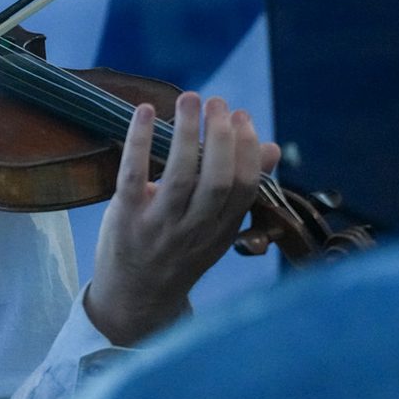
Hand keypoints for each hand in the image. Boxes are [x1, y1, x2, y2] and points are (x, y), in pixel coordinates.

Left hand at [84, 92, 279, 346]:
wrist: (134, 299)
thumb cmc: (179, 254)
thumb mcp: (217, 230)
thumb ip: (242, 191)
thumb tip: (273, 147)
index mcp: (221, 231)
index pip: (244, 188)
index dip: (248, 150)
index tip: (243, 117)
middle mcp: (193, 230)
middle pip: (216, 181)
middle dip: (221, 137)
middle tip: (218, 102)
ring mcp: (159, 226)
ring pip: (179, 176)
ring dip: (187, 132)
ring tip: (191, 99)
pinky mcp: (126, 218)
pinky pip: (133, 175)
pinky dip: (140, 140)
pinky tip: (146, 111)